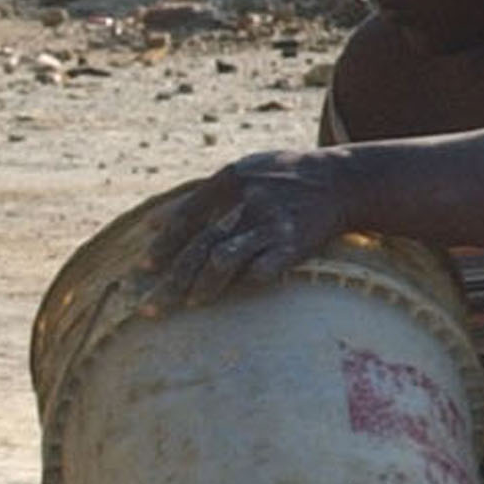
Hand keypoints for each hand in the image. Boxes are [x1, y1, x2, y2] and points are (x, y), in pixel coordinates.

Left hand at [140, 150, 349, 311]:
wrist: (341, 180)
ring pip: (226, 259)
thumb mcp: (241, 174)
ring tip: (189, 305)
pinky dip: (247, 282)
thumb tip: (152, 224)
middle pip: (200, 245)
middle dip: (173, 280)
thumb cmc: (282, 178)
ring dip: (204, 286)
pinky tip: (235, 296)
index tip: (142, 270)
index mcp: (229, 180)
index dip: (163, 246)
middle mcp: (247, 201)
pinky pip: (265, 268)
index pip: (186, 217)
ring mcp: (271, 223)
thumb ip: (198, 198)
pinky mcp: (295, 243)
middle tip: (150, 309)